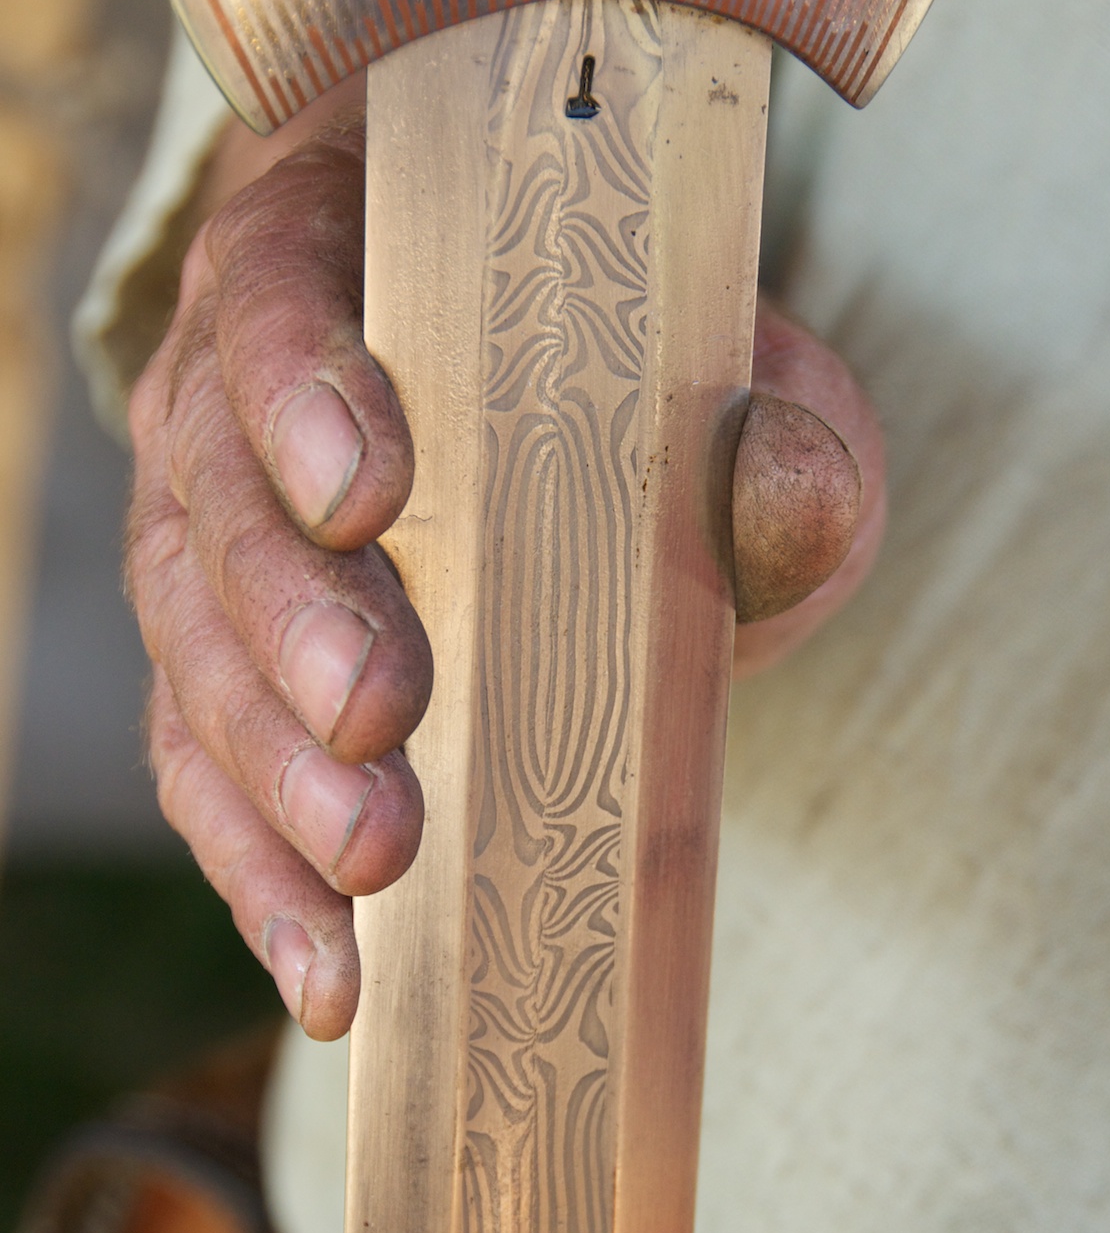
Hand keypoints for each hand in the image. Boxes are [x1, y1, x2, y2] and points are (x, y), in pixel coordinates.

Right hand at [126, 86, 886, 1039]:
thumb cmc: (634, 373)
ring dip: (272, 777)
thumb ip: (771, 431)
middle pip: (216, 504)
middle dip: (292, 624)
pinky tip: (332, 973)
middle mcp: (235, 396)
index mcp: (338, 259)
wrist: (585, 424)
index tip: (371, 498)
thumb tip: (794, 488)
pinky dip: (266, 880)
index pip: (280, 298)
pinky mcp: (228, 679)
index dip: (302, 392)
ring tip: (369, 876)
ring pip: (193, 655)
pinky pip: (210, 778)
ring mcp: (217, 542)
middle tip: (379, 719)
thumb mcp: (735, 377)